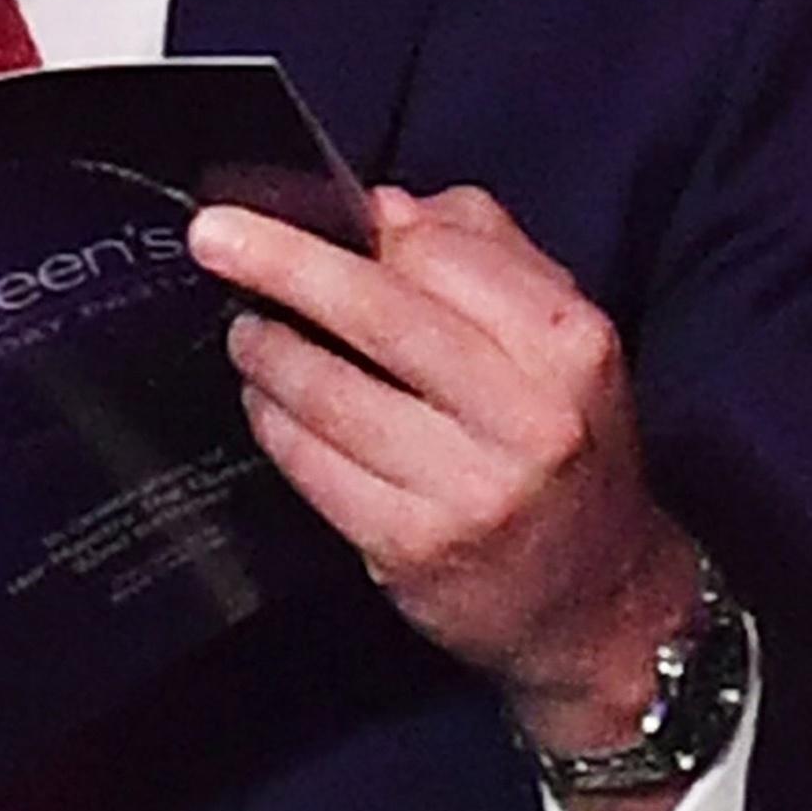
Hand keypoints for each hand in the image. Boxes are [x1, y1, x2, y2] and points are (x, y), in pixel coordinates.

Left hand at [190, 184, 701, 756]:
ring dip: (267, 350)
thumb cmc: (567, 446)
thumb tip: (383, 207)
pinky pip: (312, 464)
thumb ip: (484, 256)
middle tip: (212, 235)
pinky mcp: (410, 546)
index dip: (363, 230)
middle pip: (378, 311)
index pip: (441, 253)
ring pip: (329, 392)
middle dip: (282, 263)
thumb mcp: (563, 343)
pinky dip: (273, 421)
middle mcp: (526, 414)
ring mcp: (466, 487)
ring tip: (246, 332)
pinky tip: (265, 402)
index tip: (300, 212)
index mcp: (568, 343)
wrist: (599, 603)